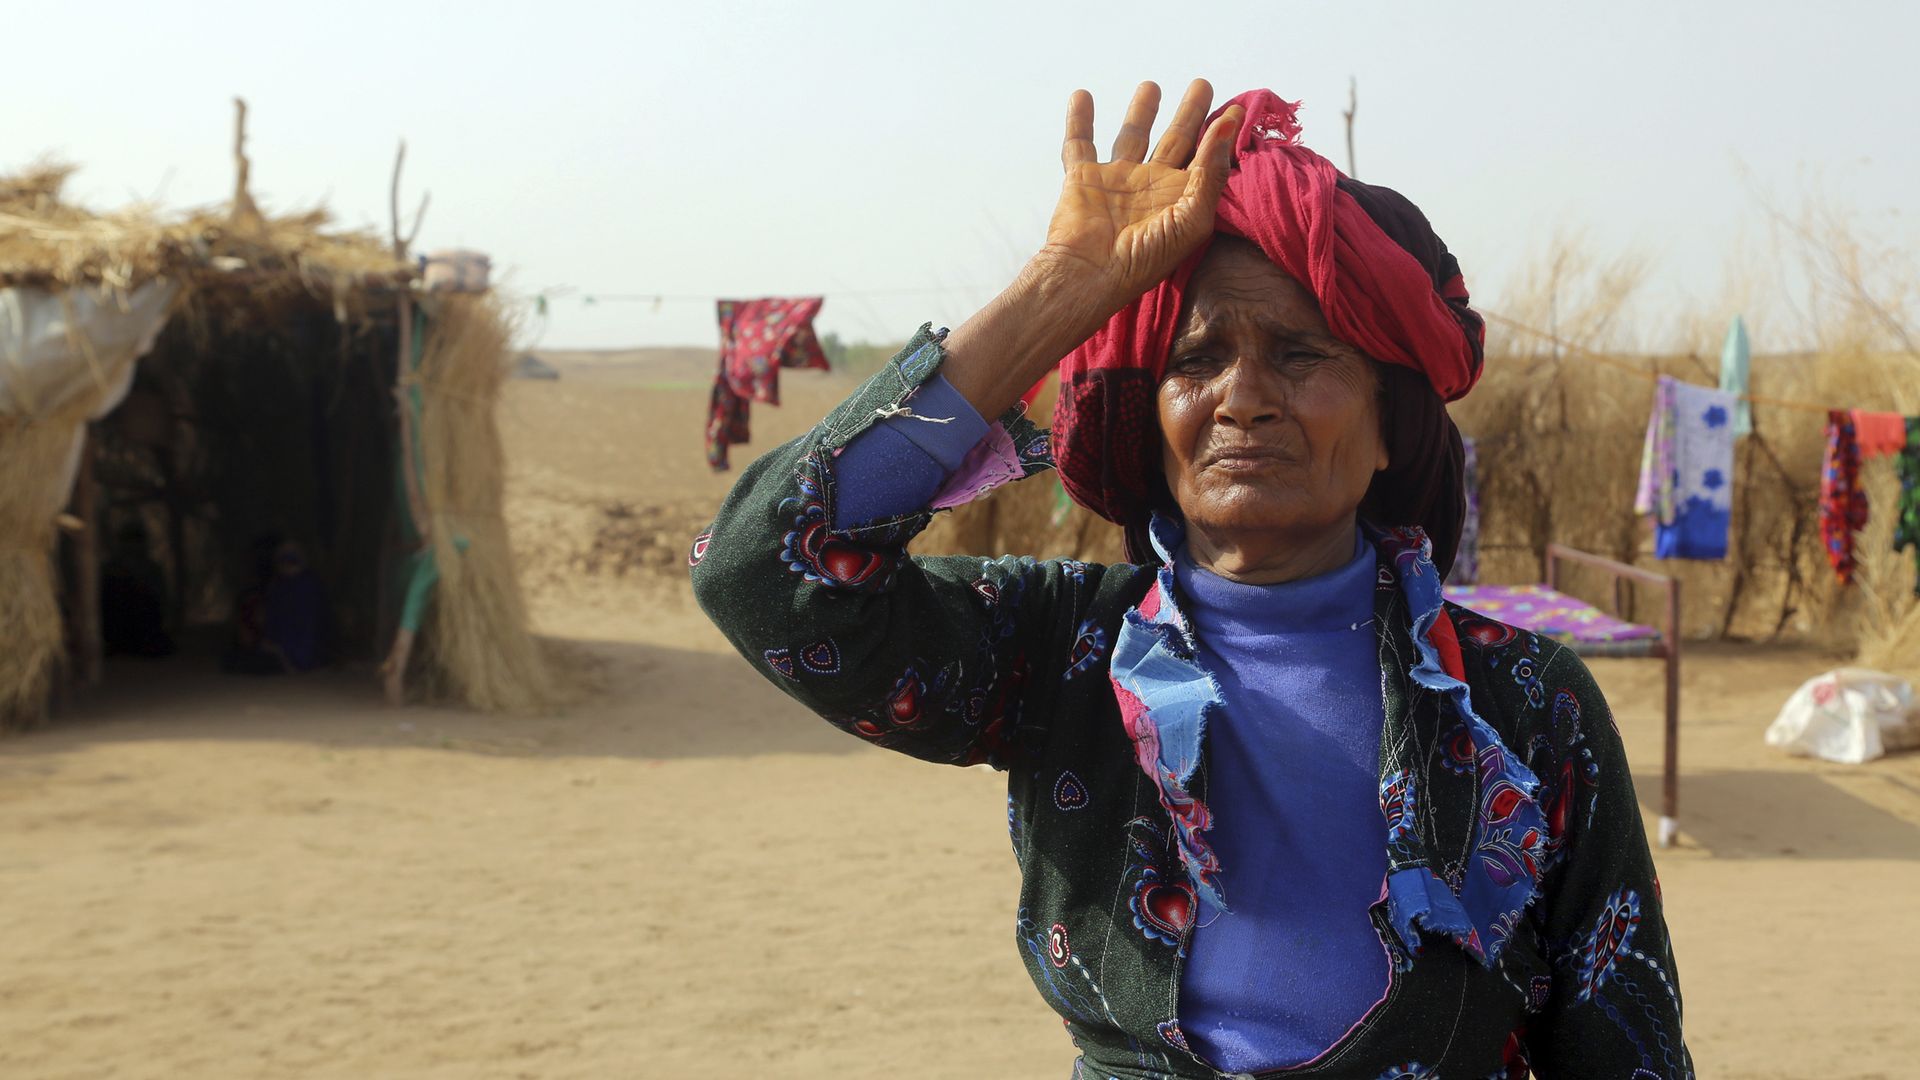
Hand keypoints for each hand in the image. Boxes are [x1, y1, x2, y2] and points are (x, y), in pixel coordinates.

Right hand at [940, 80, 1240, 419]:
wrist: (1090, 275)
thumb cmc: (1146, 257)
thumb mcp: (1192, 217)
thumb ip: (1211, 170)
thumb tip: (1229, 122)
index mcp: (1181, 198)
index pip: (1206, 159)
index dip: (1221, 135)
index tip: (1236, 109)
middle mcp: (1152, 186)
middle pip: (1176, 140)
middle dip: (1190, 113)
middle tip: (1202, 85)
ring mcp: (1117, 181)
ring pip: (1132, 135)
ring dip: (1141, 111)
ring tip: (1151, 84)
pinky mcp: (1083, 178)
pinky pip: (1079, 144)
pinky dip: (1078, 120)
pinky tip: (1082, 95)